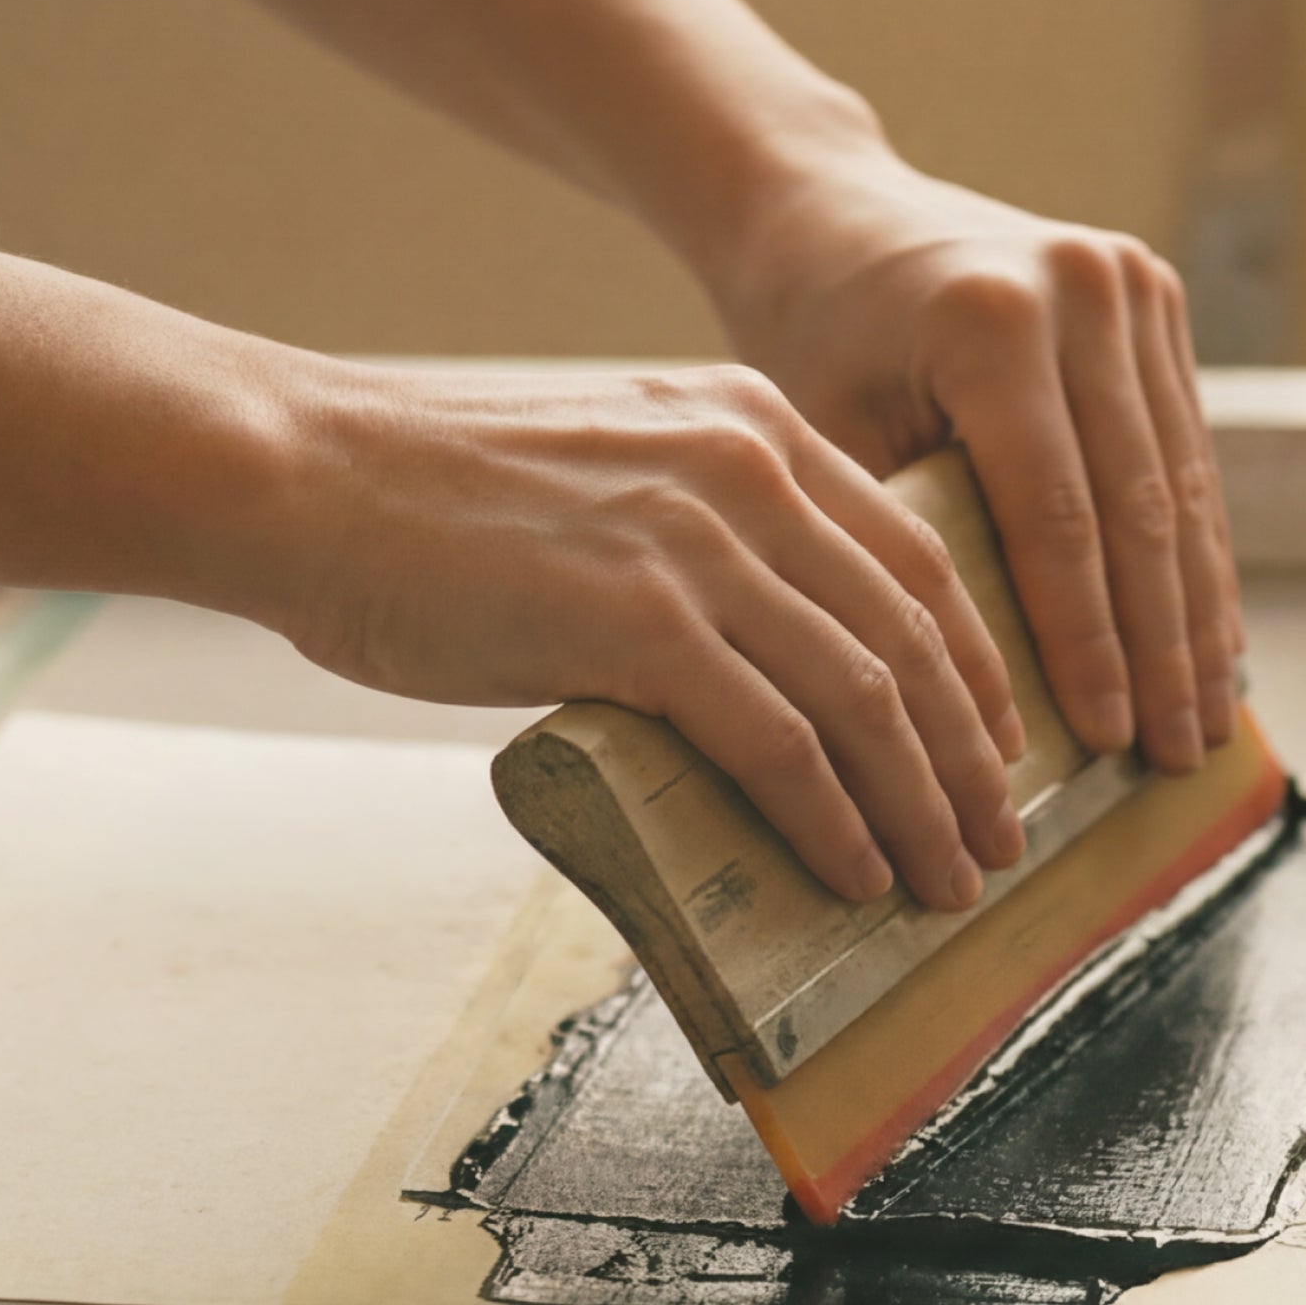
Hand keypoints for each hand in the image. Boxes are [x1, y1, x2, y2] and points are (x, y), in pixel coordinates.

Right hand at [257, 360, 1026, 908]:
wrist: (302, 478)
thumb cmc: (424, 500)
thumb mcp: (605, 480)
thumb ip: (691, 537)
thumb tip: (747, 662)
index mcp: (750, 425)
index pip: (917, 554)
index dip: (977, 664)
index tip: (1002, 745)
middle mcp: (748, 470)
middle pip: (917, 631)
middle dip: (976, 753)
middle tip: (1003, 839)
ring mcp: (697, 544)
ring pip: (868, 696)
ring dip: (925, 805)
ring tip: (949, 880)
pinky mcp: (640, 622)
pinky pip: (782, 742)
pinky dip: (835, 819)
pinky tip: (859, 871)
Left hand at [699, 156, 1242, 771]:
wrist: (827, 206)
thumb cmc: (807, 336)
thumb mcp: (826, 439)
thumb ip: (900, 547)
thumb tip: (960, 710)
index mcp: (993, 320)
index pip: (1059, 516)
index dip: (1089, 641)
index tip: (1108, 739)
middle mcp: (1083, 289)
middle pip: (1139, 508)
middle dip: (1161, 648)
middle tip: (1174, 755)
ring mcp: (1133, 284)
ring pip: (1180, 484)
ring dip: (1197, 612)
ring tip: (1203, 720)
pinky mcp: (1156, 297)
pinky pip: (1187, 450)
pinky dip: (1196, 552)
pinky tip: (1207, 640)